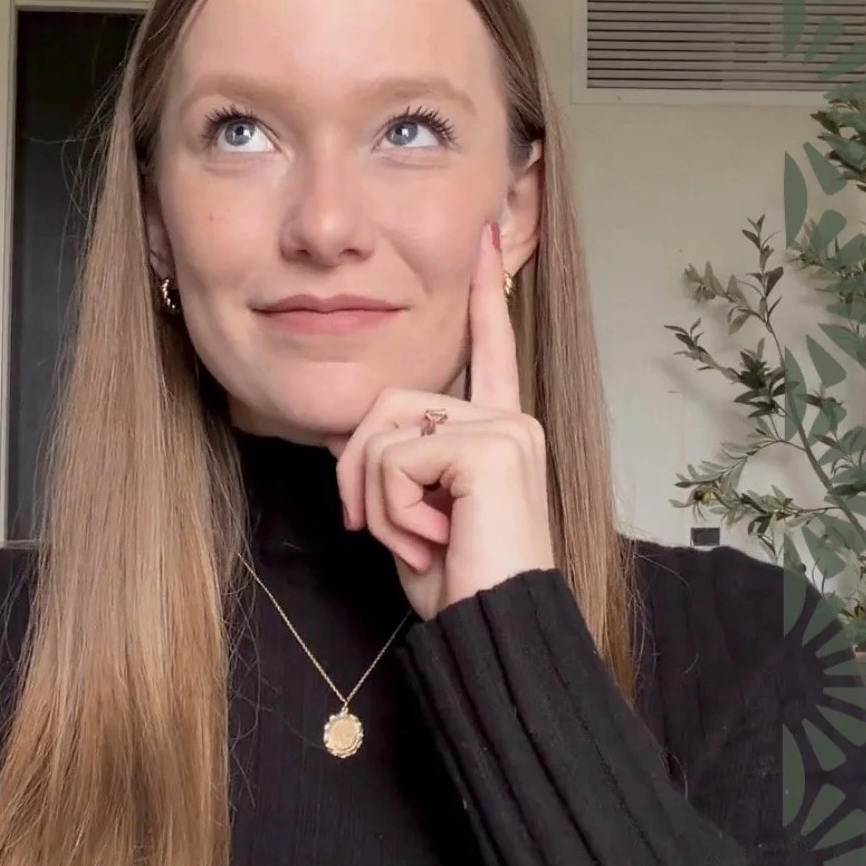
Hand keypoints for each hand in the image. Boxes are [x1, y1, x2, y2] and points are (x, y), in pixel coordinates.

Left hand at [326, 222, 555, 618]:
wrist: (494, 628)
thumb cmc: (460, 582)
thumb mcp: (414, 512)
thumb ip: (397, 460)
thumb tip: (355, 436)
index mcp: (499, 429)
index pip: (489, 347)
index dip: (484, 294)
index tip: (485, 236)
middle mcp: (510, 417)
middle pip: (388, 403)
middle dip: (361, 474)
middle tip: (394, 535)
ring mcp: (504, 428)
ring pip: (383, 431)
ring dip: (376, 499)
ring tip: (421, 539)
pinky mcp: (490, 447)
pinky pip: (395, 459)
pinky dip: (394, 511)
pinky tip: (436, 539)